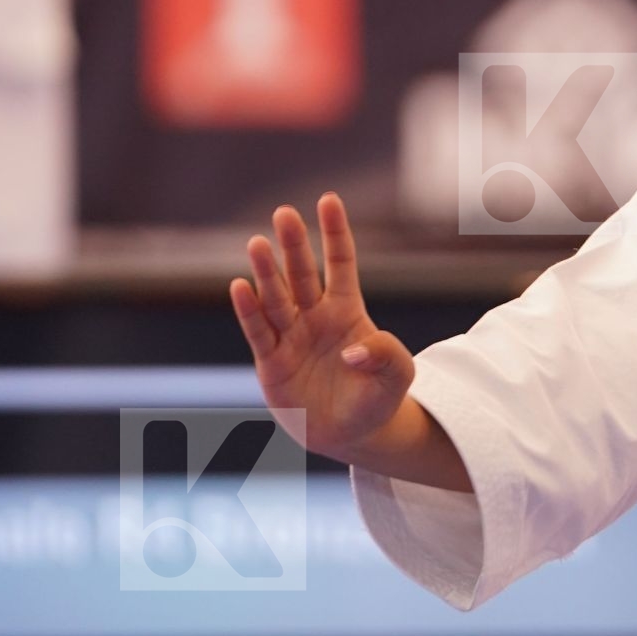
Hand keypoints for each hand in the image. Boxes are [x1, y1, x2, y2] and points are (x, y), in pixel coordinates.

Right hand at [229, 192, 413, 462]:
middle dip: (293, 244)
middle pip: (302, 273)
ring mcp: (291, 338)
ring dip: (267, 272)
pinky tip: (239, 286)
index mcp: (347, 311)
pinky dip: (248, 311)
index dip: (334, 232)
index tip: (328, 200)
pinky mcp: (272, 364)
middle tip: (284, 212)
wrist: (353, 435)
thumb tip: (352, 352)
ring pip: (277, 298)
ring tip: (258, 243)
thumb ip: (386, 356)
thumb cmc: (377, 397)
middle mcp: (315, 317)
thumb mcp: (398, 375)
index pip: (340, 262)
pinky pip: (259, 333)